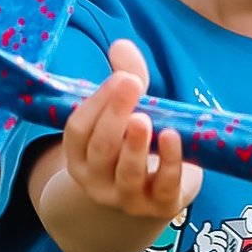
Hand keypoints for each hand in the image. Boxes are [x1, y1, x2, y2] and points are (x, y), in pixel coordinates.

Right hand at [61, 41, 192, 234]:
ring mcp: (127, 198)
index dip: (96, 104)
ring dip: (135, 145)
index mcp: (80, 156)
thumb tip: (122, 45)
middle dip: (114, 116)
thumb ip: (126, 79)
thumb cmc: (136, 144)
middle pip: (101, 149)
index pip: (78, 131)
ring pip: (127, 173)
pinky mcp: (160, 207)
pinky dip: (170, 162)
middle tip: (131, 83)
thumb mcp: (128, 112)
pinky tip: (173, 136)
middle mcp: (97, 181)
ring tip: (144, 118)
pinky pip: (164, 186)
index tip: (119, 77)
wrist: (157, 195)